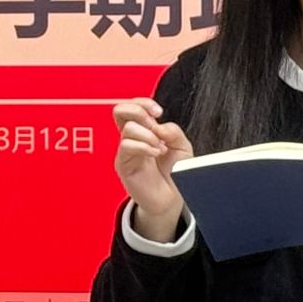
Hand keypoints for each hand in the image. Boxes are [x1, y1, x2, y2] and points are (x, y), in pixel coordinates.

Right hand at [112, 97, 194, 239]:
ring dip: (148, 135)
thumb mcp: (182, 146)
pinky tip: (156, 153)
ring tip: (160, 148)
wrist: (173, 198)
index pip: (134, 106)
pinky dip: (144, 146)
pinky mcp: (124, 164)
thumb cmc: (175, 172)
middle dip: (139, 112)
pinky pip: (127, 146)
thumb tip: (159, 126)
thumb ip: (173, 131)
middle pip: (120, 110)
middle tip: (154, 125)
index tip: (159, 113)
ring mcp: (127, 151)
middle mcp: (132, 138)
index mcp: (144, 130)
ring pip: (127, 128)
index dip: (144, 103)